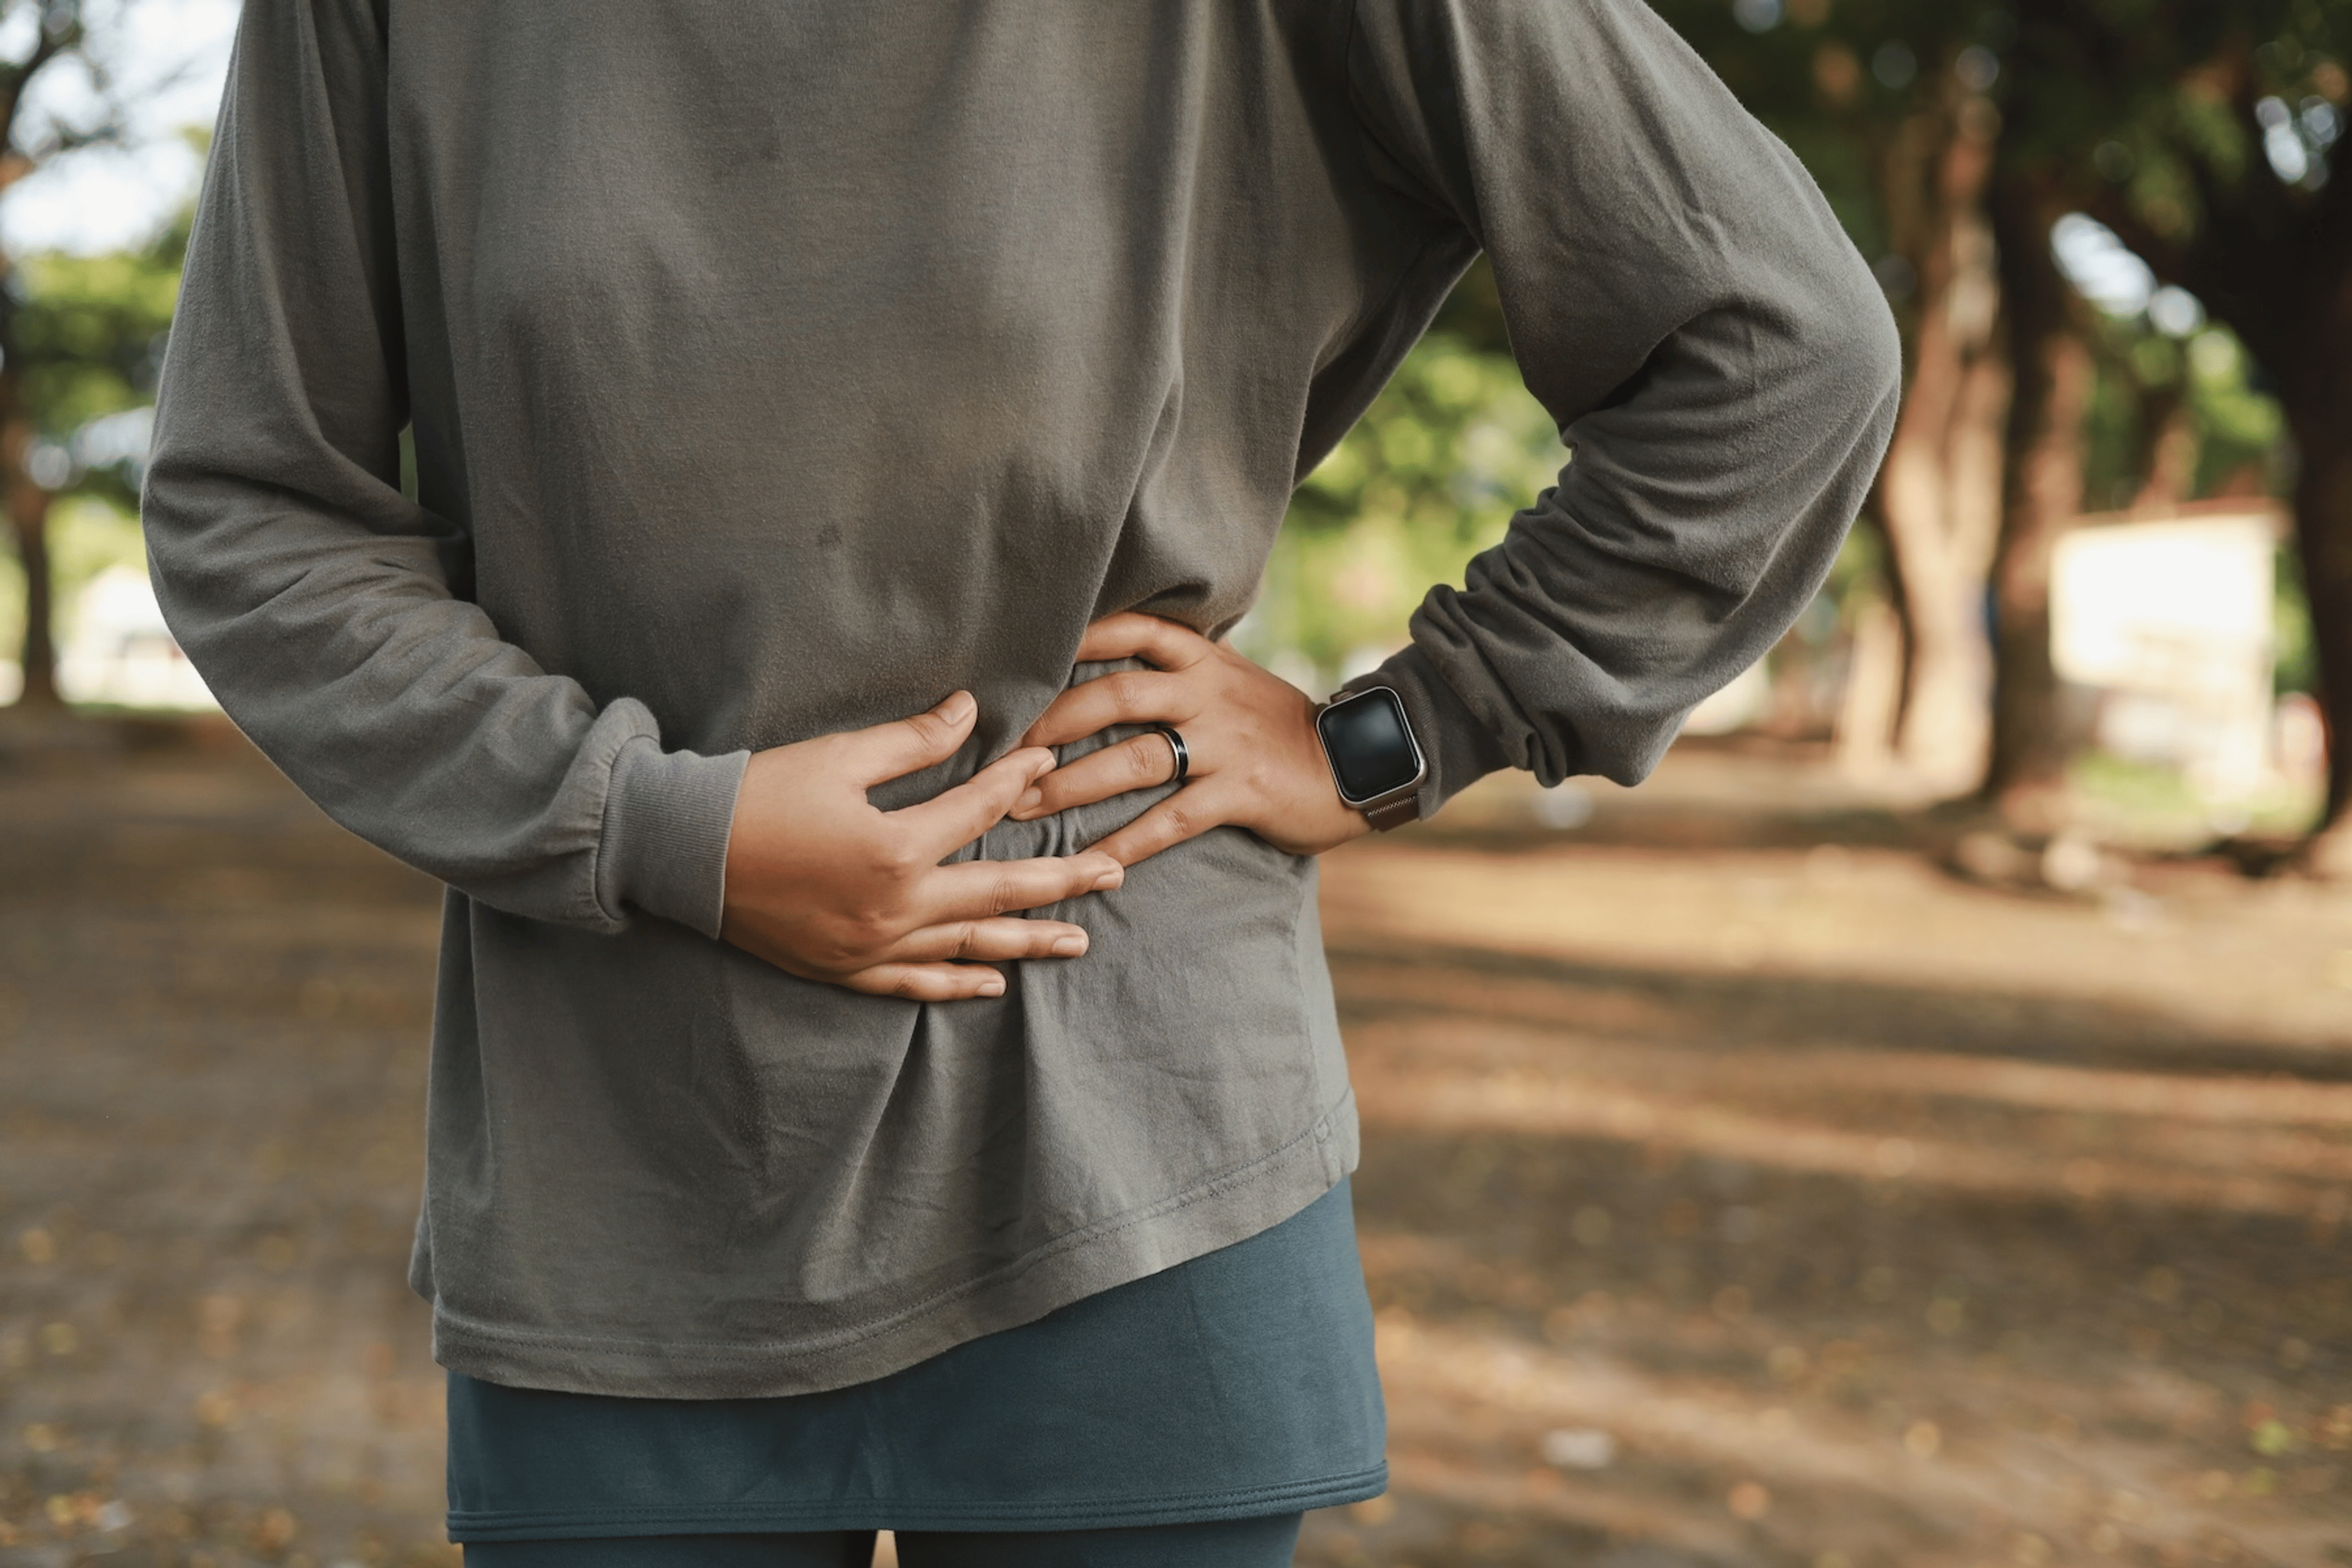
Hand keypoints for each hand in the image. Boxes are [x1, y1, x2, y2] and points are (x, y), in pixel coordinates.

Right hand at [721, 691, 1124, 1000]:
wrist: (677, 852)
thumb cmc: (754, 795)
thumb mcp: (837, 756)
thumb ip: (912, 740)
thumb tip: (969, 712)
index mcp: (896, 850)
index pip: (979, 812)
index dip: (1016, 780)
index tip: (1048, 758)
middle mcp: (894, 909)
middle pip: (998, 892)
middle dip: (1062, 881)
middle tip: (1113, 873)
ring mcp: (871, 948)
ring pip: (968, 948)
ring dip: (1027, 941)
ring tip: (1079, 939)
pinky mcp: (844, 970)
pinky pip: (914, 986)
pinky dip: (956, 986)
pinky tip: (993, 984)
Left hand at [1011, 613, 1370, 865]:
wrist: (1359, 762)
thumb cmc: (1278, 726)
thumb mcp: (1231, 681)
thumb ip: (1177, 673)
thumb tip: (1104, 671)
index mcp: (1203, 660)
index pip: (1131, 630)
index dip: (1074, 641)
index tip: (1021, 658)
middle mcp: (1207, 694)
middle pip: (1115, 696)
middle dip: (1051, 724)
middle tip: (1002, 750)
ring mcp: (1224, 743)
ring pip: (1134, 759)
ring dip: (1073, 784)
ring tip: (1024, 806)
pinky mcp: (1239, 793)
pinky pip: (1171, 820)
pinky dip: (1127, 844)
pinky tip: (1091, 865)